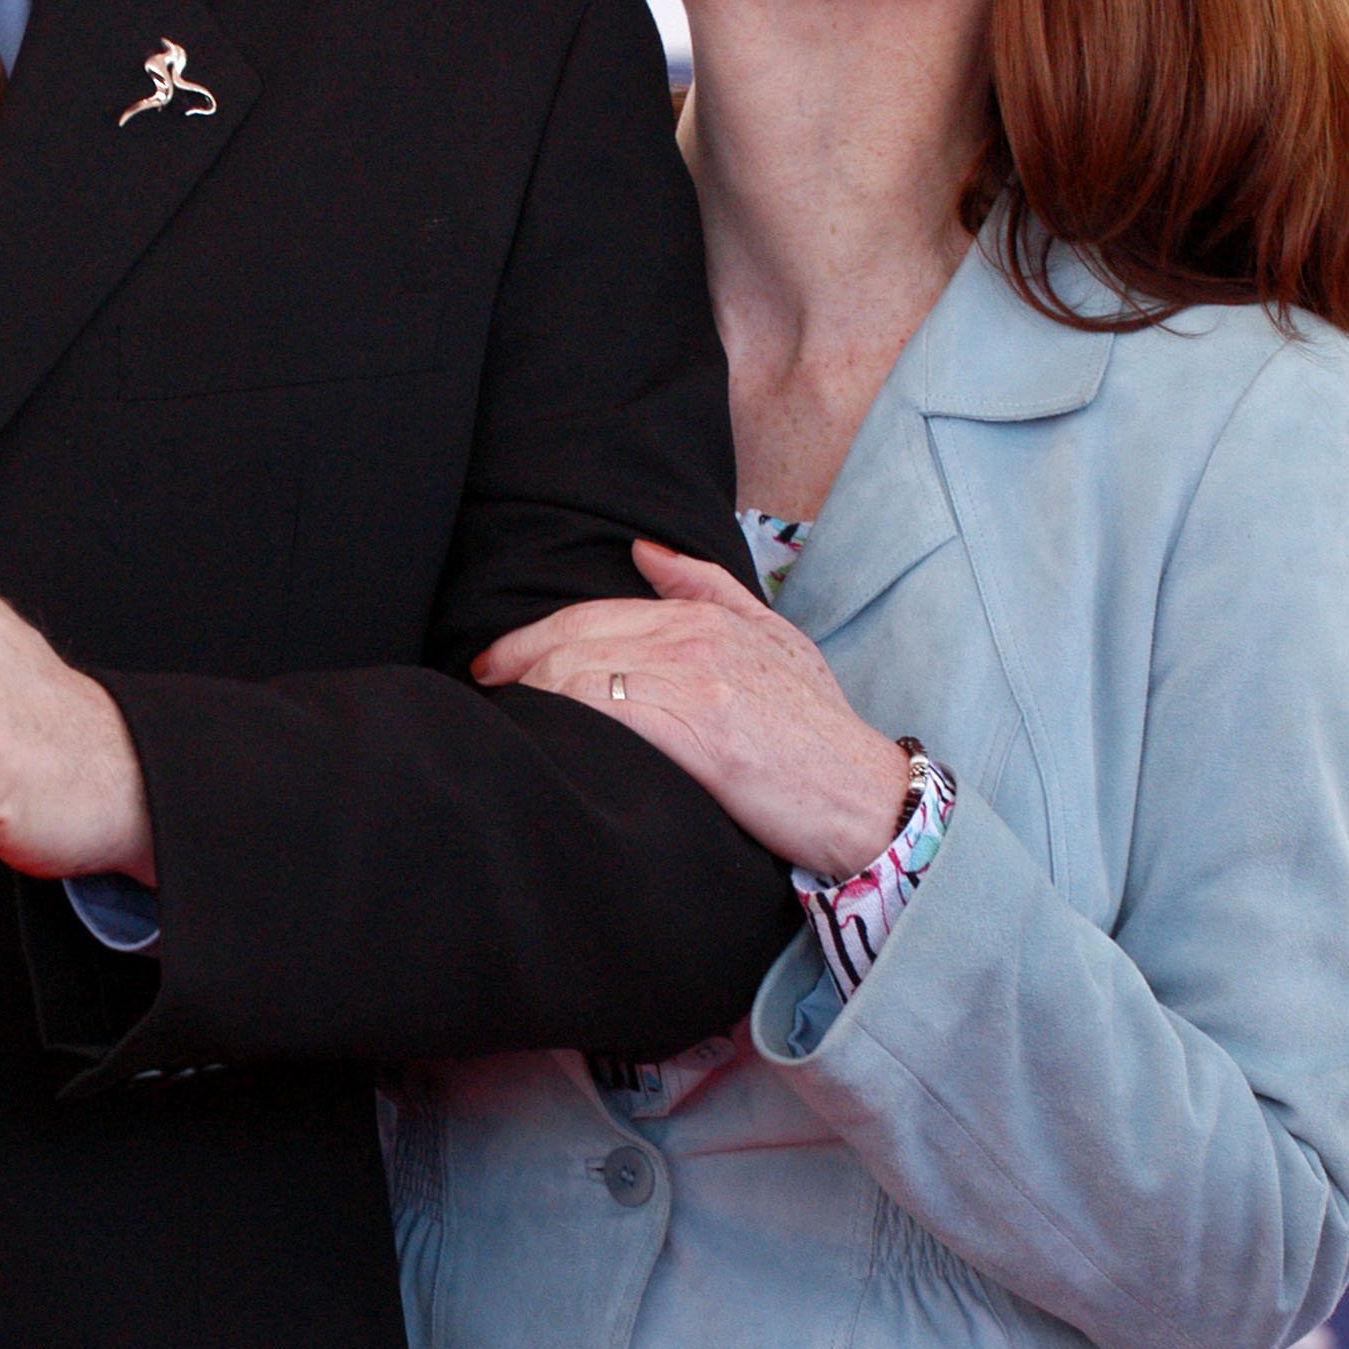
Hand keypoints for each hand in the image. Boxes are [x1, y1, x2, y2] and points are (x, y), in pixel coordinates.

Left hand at [472, 539, 907, 882]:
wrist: (866, 797)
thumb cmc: (816, 730)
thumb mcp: (776, 640)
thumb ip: (707, 588)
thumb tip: (643, 551)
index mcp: (706, 616)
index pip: (592, 613)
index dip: (532, 637)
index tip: (495, 664)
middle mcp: (696, 638)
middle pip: (575, 637)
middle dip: (516, 661)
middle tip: (482, 688)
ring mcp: (696, 681)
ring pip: (580, 670)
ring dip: (530, 695)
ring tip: (504, 718)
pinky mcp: (698, 732)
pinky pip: (603, 710)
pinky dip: (561, 717)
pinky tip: (540, 736)